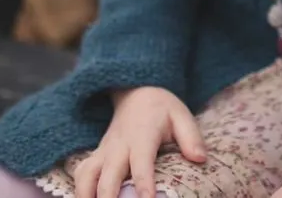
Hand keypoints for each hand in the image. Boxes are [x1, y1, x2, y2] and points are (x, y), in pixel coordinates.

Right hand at [72, 86, 203, 197]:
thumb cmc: (162, 109)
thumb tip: (200, 159)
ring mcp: (104, 151)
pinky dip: (80, 189)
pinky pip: (82, 173)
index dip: (143, 182)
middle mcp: (119, 146)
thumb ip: (191, 138)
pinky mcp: (96, 156)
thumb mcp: (181, 116)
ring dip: (87, 194)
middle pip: (109, 175)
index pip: (141, 162)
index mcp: (142, 136)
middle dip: (108, 197)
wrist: (136, 92)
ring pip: (87, 175)